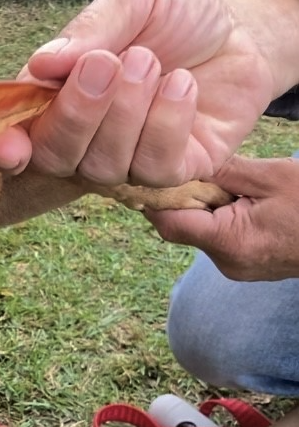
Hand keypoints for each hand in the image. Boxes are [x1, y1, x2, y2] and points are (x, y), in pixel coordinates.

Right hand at [0, 0, 294, 186]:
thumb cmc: (173, 14)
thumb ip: (91, 30)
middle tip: (105, 64)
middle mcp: (83, 140)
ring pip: (104, 167)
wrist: (239, 27)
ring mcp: (126, 160)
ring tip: (148, 62)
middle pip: (56, 158)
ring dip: (125, 114)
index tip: (7, 147)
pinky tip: (181, 85)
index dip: (6, 150)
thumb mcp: (133, 0)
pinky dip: (166, 124)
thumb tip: (42, 64)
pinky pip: (156, 168)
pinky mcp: (173, 170)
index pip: (20, 138)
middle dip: (77, 116)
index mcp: (55, 100)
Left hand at [146, 156, 298, 280]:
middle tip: (197, 170)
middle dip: (182, 197)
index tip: (153, 171)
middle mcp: (227, 262)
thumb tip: (185, 160)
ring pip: (197, 231)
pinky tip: (238, 199)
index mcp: (230, 242)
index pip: (168, 221)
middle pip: (179, 227)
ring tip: (227, 184)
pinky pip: (216, 237)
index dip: (155, 196)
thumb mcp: (273, 176)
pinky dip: (217, 216)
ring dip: (202, 205)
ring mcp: (236, 267)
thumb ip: (224, 170)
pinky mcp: (244, 264)